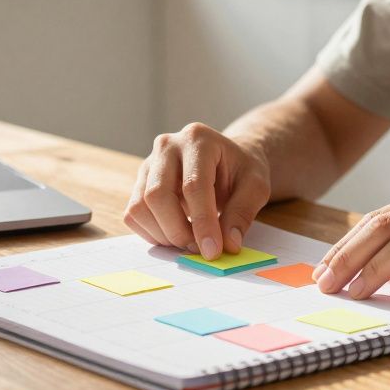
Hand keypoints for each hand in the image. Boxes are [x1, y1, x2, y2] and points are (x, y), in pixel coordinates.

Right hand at [124, 123, 270, 259]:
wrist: (226, 160)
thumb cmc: (240, 170)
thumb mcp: (256, 186)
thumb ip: (242, 213)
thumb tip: (228, 244)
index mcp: (198, 139)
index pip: (193, 185)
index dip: (202, 222)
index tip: (213, 250)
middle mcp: (167, 146)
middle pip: (158, 195)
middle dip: (178, 231)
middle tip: (200, 250)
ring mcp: (149, 163)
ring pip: (140, 207)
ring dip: (164, 235)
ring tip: (190, 241)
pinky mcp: (140, 182)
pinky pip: (133, 214)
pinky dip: (152, 233)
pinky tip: (175, 233)